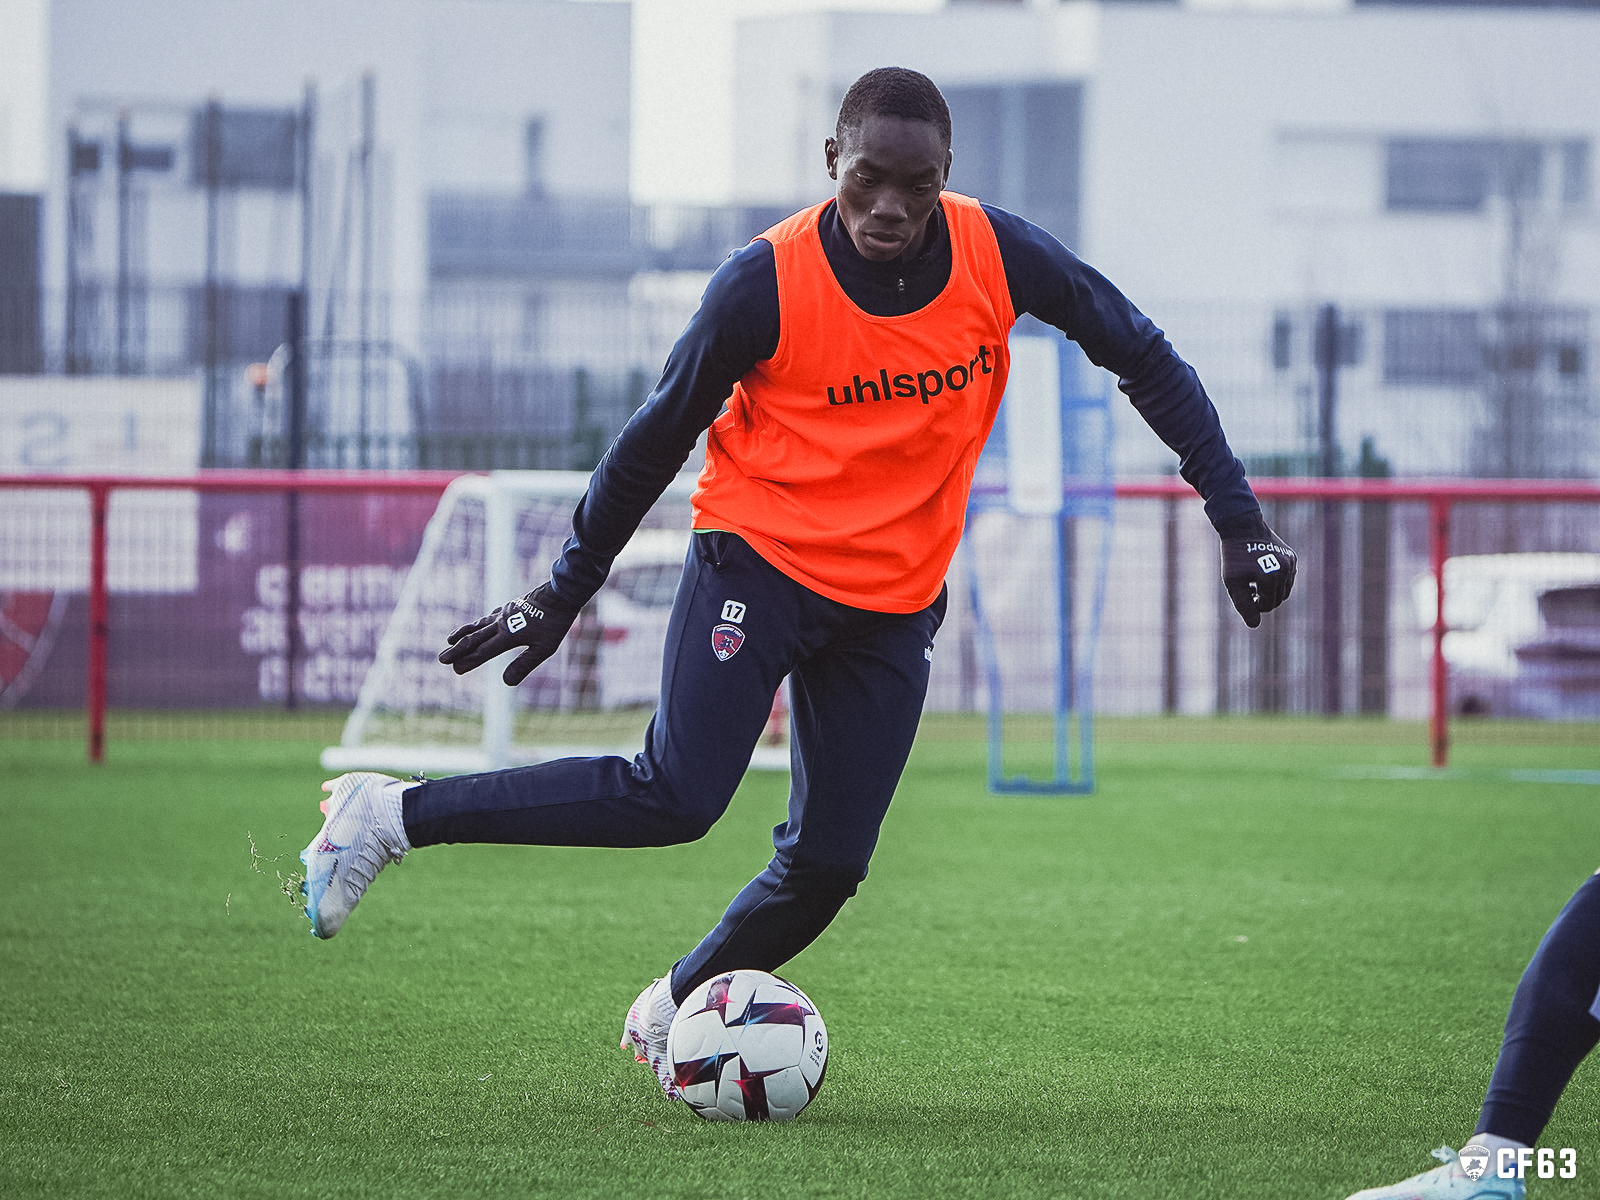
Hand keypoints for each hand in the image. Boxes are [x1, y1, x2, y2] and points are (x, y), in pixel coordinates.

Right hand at [437, 582, 581, 685]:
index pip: (483, 651)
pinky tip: (478, 624)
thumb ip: (524, 664)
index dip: (468, 661)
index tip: (455, 669)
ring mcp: (504, 613)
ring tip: (450, 640)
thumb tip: (505, 683)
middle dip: (457, 651)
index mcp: (508, 635)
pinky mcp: (510, 607)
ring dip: (463, 634)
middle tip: (442, 659)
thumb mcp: (544, 648)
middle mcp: (501, 623)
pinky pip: (489, 617)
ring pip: (478, 625)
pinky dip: (478, 623)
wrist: (561, 592)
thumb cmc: (554, 622)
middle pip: (474, 638)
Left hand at [1220, 517, 1296, 628]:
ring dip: (1271, 590)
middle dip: (1263, 598)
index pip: (1267, 606)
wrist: (1243, 527)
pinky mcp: (1292, 557)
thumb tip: (1254, 625)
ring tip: (1255, 580)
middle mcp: (1285, 571)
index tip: (1244, 592)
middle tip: (1249, 588)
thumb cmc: (1234, 557)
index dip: (1254, 604)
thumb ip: (1244, 605)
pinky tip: (1263, 570)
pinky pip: (1287, 577)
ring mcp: (1291, 564)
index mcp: (1270, 579)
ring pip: (1284, 590)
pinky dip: (1277, 579)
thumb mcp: (1233, 582)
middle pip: (1277, 599)